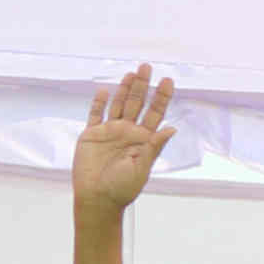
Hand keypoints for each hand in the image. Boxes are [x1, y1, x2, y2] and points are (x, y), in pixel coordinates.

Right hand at [72, 65, 175, 214]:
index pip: (155, 113)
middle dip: (143, 86)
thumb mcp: (142, 167)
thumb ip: (154, 147)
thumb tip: (172, 129)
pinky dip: (98, 103)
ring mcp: (110, 132)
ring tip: (131, 73)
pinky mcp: (91, 135)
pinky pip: (95, 115)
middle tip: (147, 66)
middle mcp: (128, 132)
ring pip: (118, 104)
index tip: (168, 81)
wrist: (98, 197)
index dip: (161, 97)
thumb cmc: (123, 187)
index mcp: (144, 140)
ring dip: (124, 89)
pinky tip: (103, 91)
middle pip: (137, 104)